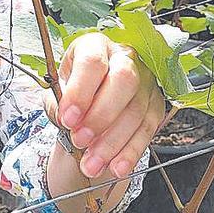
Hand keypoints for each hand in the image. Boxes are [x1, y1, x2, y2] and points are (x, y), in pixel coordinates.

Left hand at [45, 32, 165, 178]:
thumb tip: (68, 121)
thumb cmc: (73, 90)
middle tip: (80, 140)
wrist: (89, 99)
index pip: (92, 62)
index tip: (68, 118)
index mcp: (94, 45)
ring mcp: (145, 80)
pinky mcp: (156, 104)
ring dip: (112, 142)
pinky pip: (147, 130)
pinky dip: (131, 152)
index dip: (81, 91)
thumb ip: (59, 104)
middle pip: (123, 82)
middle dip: (100, 116)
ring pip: (135, 110)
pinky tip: (116, 167)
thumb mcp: (57, 91)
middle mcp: (124, 58)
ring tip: (91, 163)